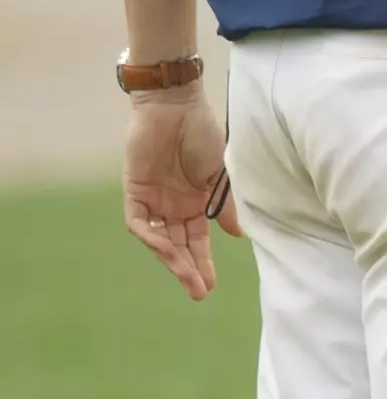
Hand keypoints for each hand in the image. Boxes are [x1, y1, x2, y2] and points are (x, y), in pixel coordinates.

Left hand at [124, 82, 242, 300]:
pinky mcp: (135, 192)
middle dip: (189, 269)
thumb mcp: (221, 173)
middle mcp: (173, 205)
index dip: (204, 262)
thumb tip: (238, 235)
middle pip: (179, 245)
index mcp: (195, 201)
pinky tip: (167, 249)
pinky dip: (152, 237)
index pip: (197, 240)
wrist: (177, 106)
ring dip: (172, 259)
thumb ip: (225, 204)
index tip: (211, 286)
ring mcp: (154, 200)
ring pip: (160, 240)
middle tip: (200, 293)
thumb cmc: (204, 132)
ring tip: (187, 278)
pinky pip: (140, 223)